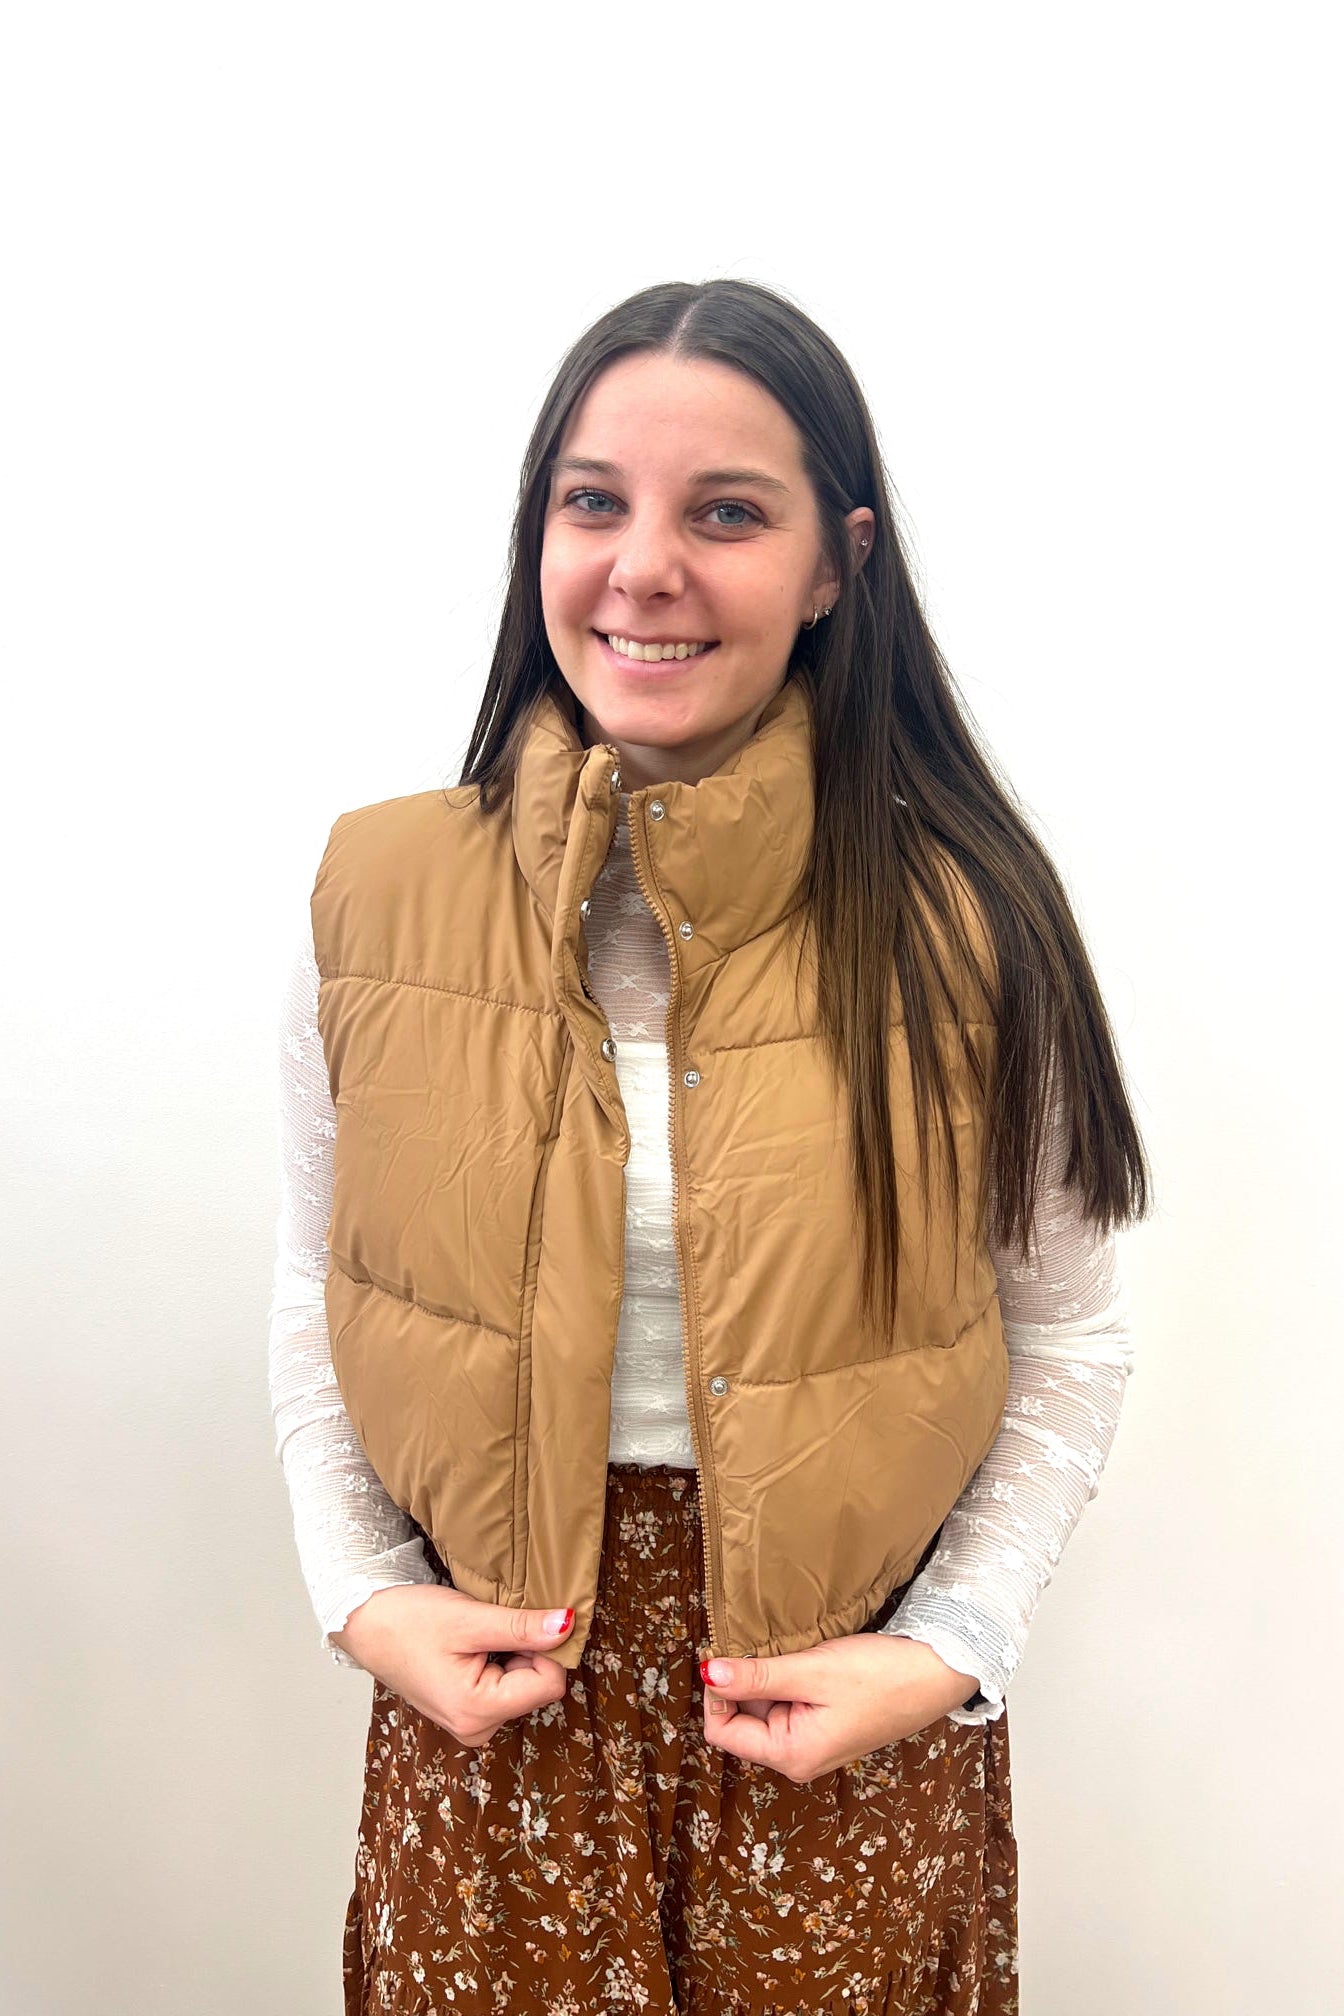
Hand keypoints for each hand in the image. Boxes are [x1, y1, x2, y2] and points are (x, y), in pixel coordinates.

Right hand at [330, 1586, 575, 1748]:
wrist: (365, 1625)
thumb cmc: (408, 1621)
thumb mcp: (470, 1619)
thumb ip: (522, 1627)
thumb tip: (568, 1625)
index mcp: (477, 1712)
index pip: (550, 1683)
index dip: (544, 1648)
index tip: (517, 1623)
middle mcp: (476, 1729)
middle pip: (538, 1687)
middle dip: (526, 1652)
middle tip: (489, 1629)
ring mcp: (471, 1724)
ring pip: (523, 1686)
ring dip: (511, 1656)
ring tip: (475, 1638)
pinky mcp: (466, 1713)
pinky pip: (505, 1688)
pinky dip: (499, 1663)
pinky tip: (471, 1649)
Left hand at [701, 1633, 981, 1783]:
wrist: (938, 1673)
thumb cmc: (881, 1677)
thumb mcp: (813, 1672)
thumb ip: (757, 1676)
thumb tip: (709, 1673)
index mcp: (791, 1755)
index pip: (722, 1730)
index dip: (717, 1692)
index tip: (728, 1653)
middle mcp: (798, 1757)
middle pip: (741, 1719)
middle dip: (744, 1682)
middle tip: (763, 1646)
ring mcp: (813, 1741)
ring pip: (764, 1707)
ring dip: (766, 1677)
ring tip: (788, 1651)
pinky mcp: (826, 1723)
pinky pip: (788, 1701)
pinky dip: (786, 1678)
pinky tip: (802, 1657)